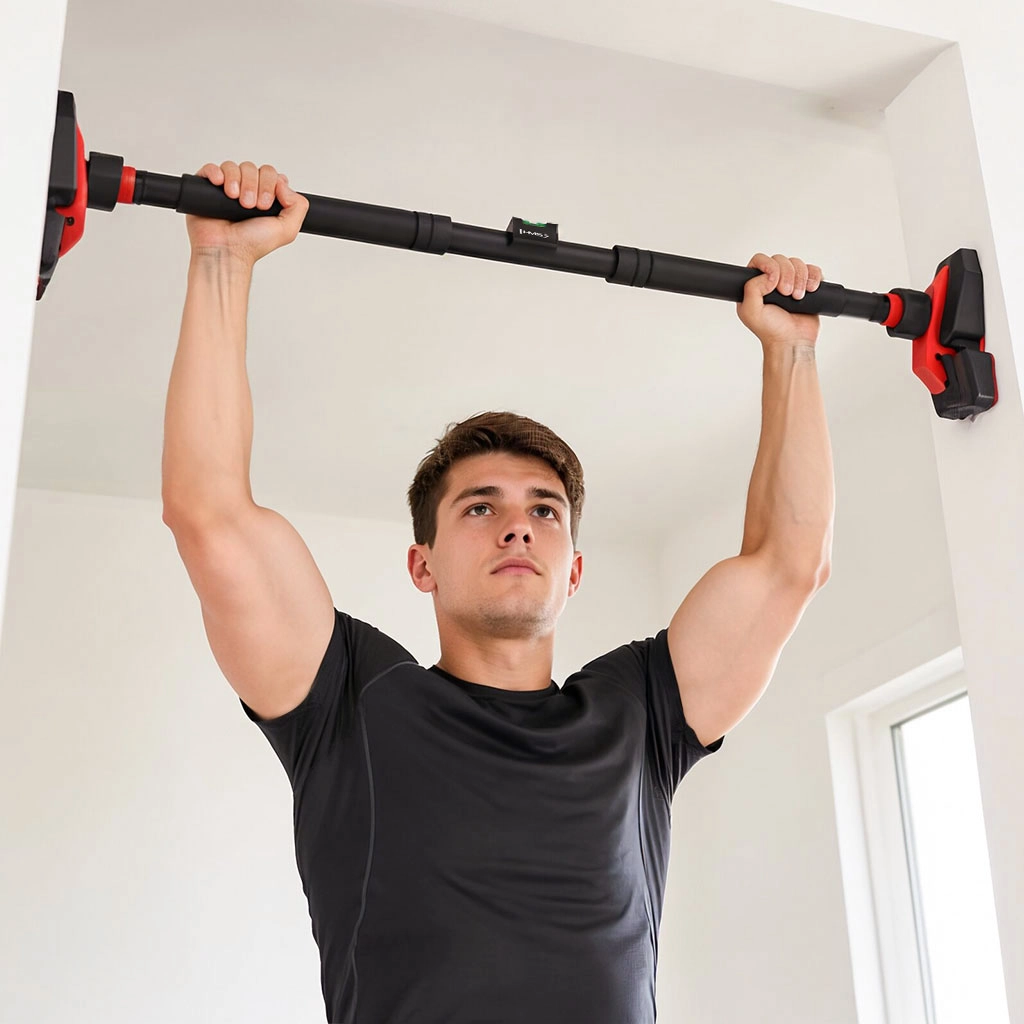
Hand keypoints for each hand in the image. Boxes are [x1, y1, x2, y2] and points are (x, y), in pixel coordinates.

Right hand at [186, 160, 309, 267]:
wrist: (227, 251)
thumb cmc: (252, 244)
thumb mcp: (287, 229)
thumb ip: (298, 206)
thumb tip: (283, 183)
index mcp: (264, 197)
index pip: (270, 174)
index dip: (270, 183)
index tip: (266, 204)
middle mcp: (246, 190)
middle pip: (252, 168)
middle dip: (253, 185)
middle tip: (250, 206)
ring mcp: (226, 188)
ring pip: (233, 167)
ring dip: (236, 181)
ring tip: (235, 199)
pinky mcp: (206, 188)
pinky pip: (211, 168)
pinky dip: (217, 173)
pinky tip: (220, 185)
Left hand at [737, 253, 822, 348]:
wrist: (792, 341)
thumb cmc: (771, 330)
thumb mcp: (751, 312)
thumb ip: (752, 288)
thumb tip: (768, 274)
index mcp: (755, 285)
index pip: (759, 260)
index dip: (768, 265)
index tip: (774, 281)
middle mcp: (772, 282)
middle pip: (780, 259)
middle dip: (786, 275)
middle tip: (786, 294)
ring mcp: (790, 282)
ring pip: (797, 263)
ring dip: (800, 279)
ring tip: (797, 297)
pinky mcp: (806, 285)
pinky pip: (813, 270)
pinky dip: (814, 277)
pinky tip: (810, 291)